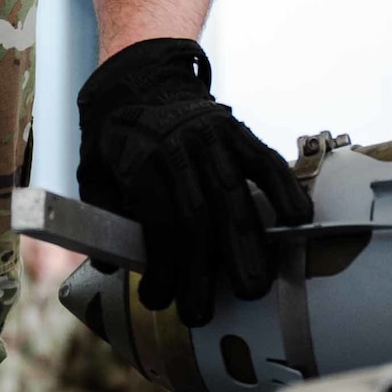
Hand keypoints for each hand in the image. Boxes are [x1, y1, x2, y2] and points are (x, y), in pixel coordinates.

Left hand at [76, 38, 310, 328]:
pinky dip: (284, 188)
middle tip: (206, 313)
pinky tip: (298, 220)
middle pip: (198, 216)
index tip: (159, 301)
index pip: (158, 223)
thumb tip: (109, 267)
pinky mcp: (236, 130)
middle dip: (203, 270)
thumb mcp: (93, 171)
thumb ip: (101, 214)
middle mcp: (178, 149)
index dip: (161, 267)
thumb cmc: (116, 138)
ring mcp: (211, 138)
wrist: (139, 79)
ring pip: (234, 195)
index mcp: (141, 163)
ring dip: (247, 246)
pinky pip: (265, 160)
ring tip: (255, 287)